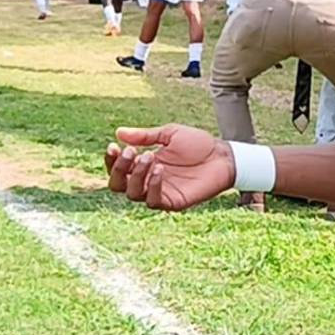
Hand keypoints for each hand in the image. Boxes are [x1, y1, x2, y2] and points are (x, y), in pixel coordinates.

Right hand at [105, 124, 234, 210]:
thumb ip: (145, 136)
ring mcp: (159, 192)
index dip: (111, 160)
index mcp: (144, 164)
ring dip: (136, 175)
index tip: (113, 145)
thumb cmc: (198, 144)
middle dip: (119, 168)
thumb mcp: (169, 134)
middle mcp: (147, 181)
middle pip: (118, 185)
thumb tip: (118, 132)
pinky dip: (152, 185)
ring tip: (149, 156)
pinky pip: (153, 201)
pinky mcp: (172, 202)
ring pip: (132, 194)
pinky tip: (159, 170)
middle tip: (130, 151)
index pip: (118, 168)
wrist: (223, 156)